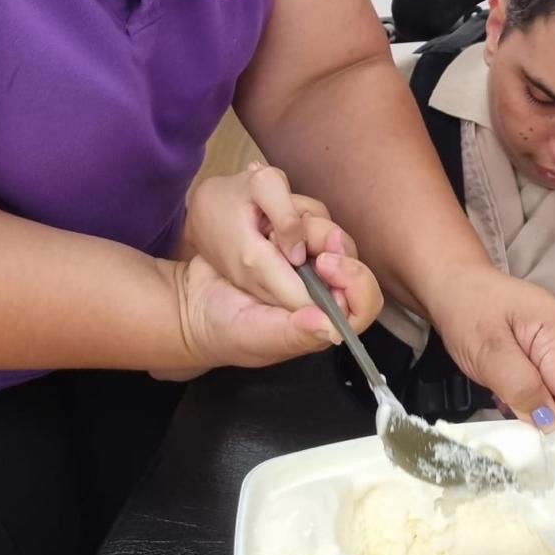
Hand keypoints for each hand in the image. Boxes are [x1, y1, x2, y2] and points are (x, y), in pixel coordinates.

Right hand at [157, 162, 381, 376]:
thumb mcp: (254, 335)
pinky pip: (311, 228)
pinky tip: (271, 225)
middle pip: (353, 264)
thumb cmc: (223, 329)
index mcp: (323, 323)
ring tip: (276, 232)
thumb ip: (293, 334)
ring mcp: (309, 272)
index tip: (325, 262)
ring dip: (314, 229)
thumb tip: (333, 328)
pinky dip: (298, 220)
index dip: (355, 281)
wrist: (190, 302)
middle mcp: (323, 297)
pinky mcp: (293, 250)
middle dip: (332, 244)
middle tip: (309, 235)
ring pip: (334, 240)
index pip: (363, 304)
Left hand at [430, 265, 554, 442]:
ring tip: (526, 432)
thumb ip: (519, 385)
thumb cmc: (467, 311)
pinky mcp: (552, 352)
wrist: (455, 285)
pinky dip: (545, 404)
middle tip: (539, 452)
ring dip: (554, 416)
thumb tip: (548, 422)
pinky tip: (521, 410)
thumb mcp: (486, 350)